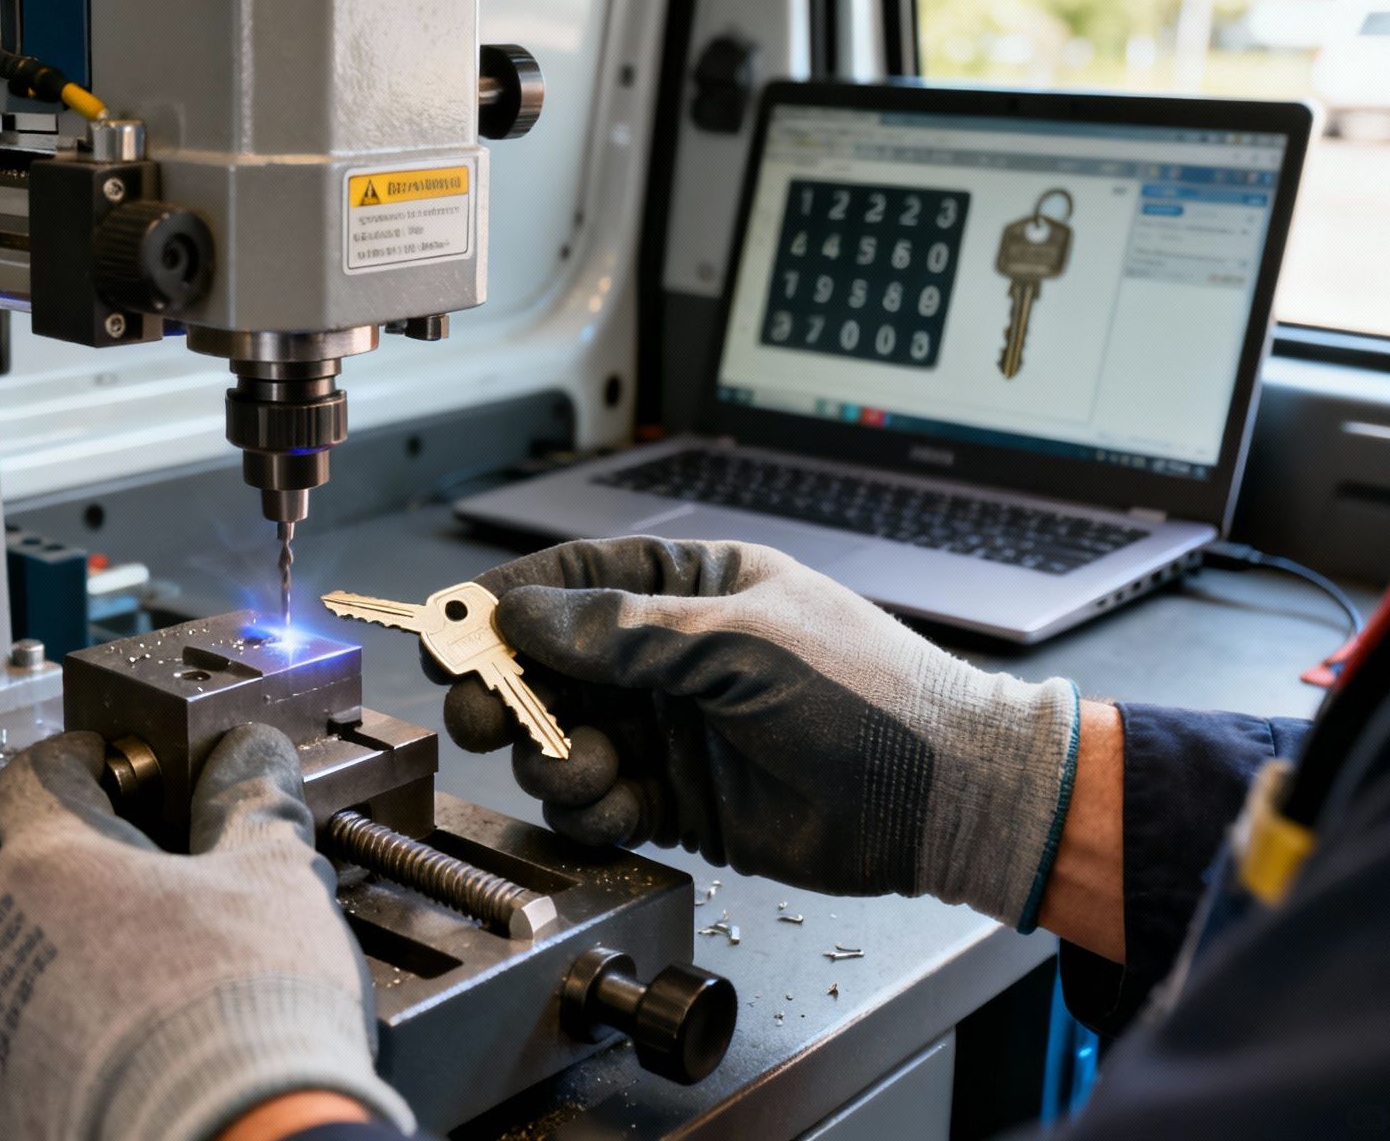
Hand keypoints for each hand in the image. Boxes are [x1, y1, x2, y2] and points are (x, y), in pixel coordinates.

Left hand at [0, 725, 413, 1140]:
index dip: (76, 757)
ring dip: (14, 933)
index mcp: (53, 858)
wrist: (225, 1138)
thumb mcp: (274, 876)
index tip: (106, 761)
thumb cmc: (244, 1006)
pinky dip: (23, 1020)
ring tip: (87, 946)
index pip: (34, 773)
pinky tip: (83, 1030)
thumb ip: (252, 801)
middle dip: (20, 838)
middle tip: (86, 847)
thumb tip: (251, 751)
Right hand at [439, 537, 1080, 930]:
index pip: (568, 582)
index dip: (501, 603)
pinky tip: (618, 802)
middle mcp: (663, 660)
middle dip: (505, 690)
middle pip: (543, 667)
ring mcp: (665, 731)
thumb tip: (526, 614)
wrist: (940, 796)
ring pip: (558, 740)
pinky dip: (589, 807)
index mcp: (684, 592)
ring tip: (587, 765)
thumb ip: (626, 635)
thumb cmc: (867, 693)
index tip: (449, 627)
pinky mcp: (672, 801)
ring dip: (552, 757)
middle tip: (484, 712)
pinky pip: (595, 801)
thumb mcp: (741, 643)